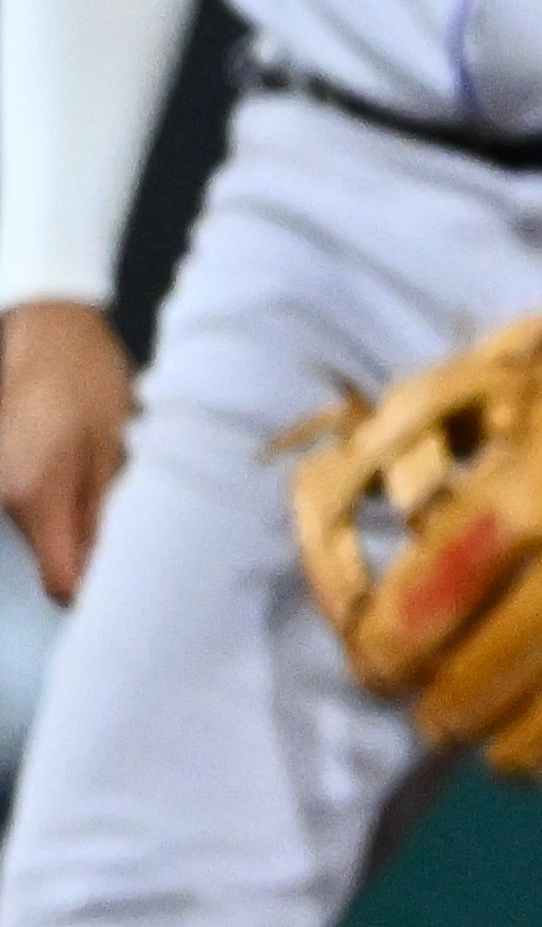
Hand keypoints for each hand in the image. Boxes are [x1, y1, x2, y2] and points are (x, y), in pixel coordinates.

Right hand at [2, 296, 133, 603]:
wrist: (47, 334)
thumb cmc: (88, 380)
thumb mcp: (116, 445)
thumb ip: (109, 510)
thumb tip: (114, 565)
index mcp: (37, 496)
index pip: (60, 582)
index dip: (96, 593)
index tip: (133, 585)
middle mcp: (7, 500)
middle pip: (54, 561)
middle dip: (96, 559)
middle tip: (143, 538)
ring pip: (47, 536)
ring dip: (82, 529)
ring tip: (120, 497)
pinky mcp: (2, 475)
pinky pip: (37, 510)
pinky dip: (66, 508)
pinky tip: (93, 483)